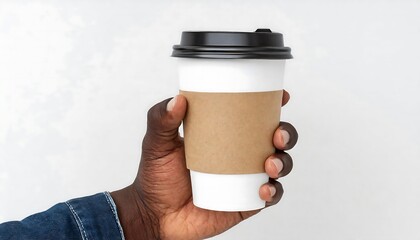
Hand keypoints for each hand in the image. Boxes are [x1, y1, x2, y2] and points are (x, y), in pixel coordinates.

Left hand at [111, 90, 297, 239]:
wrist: (155, 215)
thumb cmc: (156, 177)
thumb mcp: (156, 144)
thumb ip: (161, 119)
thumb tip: (178, 100)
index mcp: (224, 135)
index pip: (253, 116)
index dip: (272, 105)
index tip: (281, 95)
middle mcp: (239, 155)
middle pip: (274, 139)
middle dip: (286, 133)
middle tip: (277, 134)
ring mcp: (244, 179)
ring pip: (278, 166)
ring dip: (283, 162)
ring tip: (270, 164)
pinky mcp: (245, 202)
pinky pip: (269, 197)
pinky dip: (273, 192)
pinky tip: (264, 189)